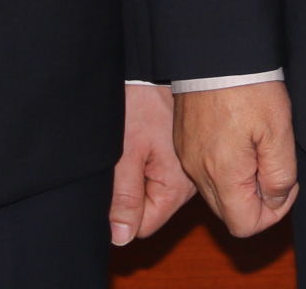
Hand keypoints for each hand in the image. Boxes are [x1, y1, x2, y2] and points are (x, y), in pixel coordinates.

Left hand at [112, 82, 195, 244]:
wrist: (156, 68)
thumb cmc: (141, 104)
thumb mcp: (124, 153)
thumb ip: (124, 197)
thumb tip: (121, 236)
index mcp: (177, 188)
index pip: (145, 225)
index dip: (123, 213)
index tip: (115, 186)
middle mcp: (190, 183)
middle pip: (151, 209)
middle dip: (132, 193)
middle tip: (124, 161)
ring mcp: (190, 169)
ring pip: (155, 191)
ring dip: (139, 176)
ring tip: (134, 146)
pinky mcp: (185, 156)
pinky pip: (162, 173)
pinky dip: (148, 162)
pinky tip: (143, 140)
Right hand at [174, 82, 298, 236]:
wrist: (217, 52)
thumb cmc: (249, 87)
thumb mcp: (279, 131)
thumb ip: (280, 174)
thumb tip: (277, 199)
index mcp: (223, 174)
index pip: (245, 225)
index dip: (273, 215)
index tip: (287, 185)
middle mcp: (199, 172)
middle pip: (229, 212)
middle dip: (257, 200)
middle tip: (275, 165)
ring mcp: (188, 158)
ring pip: (217, 193)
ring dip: (242, 184)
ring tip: (260, 149)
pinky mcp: (184, 142)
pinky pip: (205, 171)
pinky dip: (226, 168)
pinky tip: (240, 140)